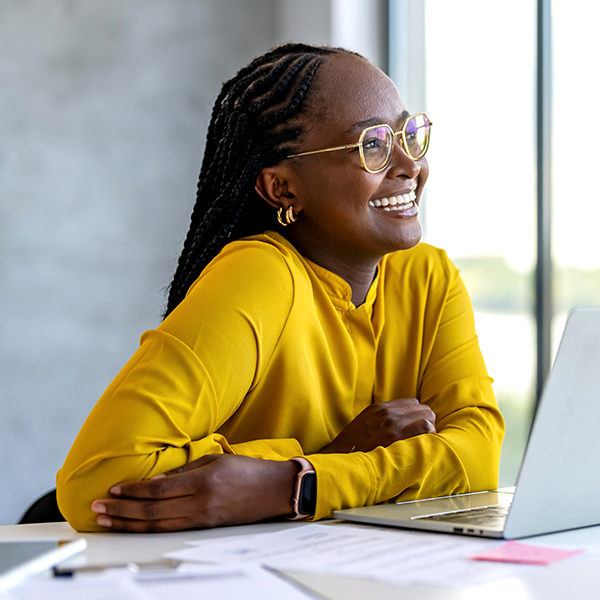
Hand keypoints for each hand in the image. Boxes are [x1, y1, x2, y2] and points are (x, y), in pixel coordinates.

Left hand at [90, 454, 298, 532]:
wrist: (274, 490)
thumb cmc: (247, 470)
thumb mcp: (216, 460)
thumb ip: (184, 471)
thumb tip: (154, 481)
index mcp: (202, 483)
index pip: (157, 490)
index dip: (132, 491)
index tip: (112, 490)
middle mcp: (199, 505)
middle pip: (151, 512)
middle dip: (120, 510)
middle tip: (97, 508)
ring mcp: (201, 520)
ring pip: (156, 526)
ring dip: (128, 524)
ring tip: (107, 521)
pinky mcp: (205, 528)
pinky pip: (170, 531)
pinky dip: (148, 529)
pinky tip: (134, 526)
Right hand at [319, 397, 435, 453]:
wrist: (340, 456)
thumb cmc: (353, 444)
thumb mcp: (365, 421)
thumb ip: (382, 417)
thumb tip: (400, 419)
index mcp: (380, 408)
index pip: (412, 402)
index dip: (418, 414)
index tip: (418, 425)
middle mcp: (388, 413)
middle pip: (422, 408)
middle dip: (427, 420)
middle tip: (425, 434)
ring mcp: (393, 425)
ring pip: (426, 417)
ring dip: (430, 428)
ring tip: (426, 441)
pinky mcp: (396, 438)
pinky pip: (424, 429)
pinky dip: (429, 436)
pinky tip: (425, 445)